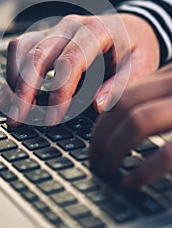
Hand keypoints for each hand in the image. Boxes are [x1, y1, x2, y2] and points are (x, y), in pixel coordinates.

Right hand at [0, 13, 159, 125]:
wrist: (129, 27)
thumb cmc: (135, 47)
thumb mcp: (141, 64)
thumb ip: (121, 84)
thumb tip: (97, 106)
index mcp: (97, 30)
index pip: (70, 60)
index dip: (59, 91)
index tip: (53, 117)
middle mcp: (71, 26)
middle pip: (38, 54)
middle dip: (24, 89)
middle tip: (18, 119)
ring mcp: (56, 29)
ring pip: (22, 48)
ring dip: (13, 80)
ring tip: (13, 109)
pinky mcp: (46, 36)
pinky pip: (20, 48)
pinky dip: (12, 71)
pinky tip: (12, 93)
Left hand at [89, 63, 171, 187]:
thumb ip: (153, 96)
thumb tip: (112, 113)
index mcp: (167, 76)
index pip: (123, 95)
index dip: (101, 121)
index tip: (93, 141)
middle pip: (122, 106)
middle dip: (100, 136)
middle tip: (94, 159)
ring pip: (136, 121)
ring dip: (113, 150)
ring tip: (105, 170)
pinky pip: (167, 152)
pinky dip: (144, 170)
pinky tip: (130, 181)